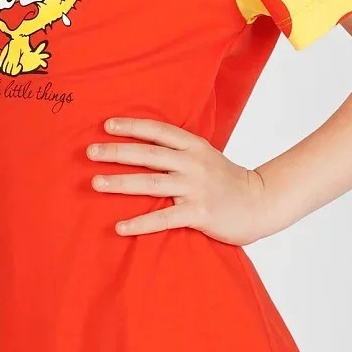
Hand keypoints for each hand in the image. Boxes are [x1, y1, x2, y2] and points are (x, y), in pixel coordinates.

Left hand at [87, 116, 267, 242]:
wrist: (261, 203)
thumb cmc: (227, 181)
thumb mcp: (206, 156)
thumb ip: (180, 152)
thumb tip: (144, 147)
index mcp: (194, 146)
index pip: (158, 131)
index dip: (132, 126)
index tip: (106, 125)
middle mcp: (194, 163)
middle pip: (149, 154)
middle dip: (117, 151)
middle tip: (90, 152)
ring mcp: (197, 188)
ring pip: (152, 183)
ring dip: (121, 182)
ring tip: (96, 182)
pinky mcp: (200, 213)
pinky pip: (164, 218)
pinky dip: (140, 223)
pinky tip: (121, 226)